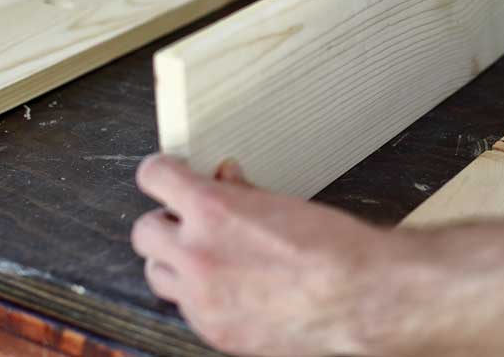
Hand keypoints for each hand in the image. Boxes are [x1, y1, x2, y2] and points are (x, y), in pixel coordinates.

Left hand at [132, 155, 423, 356]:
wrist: (360, 297)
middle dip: (166, 222)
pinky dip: (198, 296)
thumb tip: (225, 179)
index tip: (167, 174)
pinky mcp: (213, 332)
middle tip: (190, 221)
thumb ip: (241, 192)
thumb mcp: (282, 202)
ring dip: (173, 262)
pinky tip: (230, 289)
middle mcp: (196, 254)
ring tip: (207, 257)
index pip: (154, 178)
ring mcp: (200, 299)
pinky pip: (184, 308)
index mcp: (213, 211)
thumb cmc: (333, 247)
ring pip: (155, 274)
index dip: (160, 172)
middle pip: (143, 231)